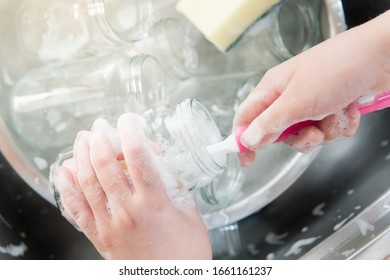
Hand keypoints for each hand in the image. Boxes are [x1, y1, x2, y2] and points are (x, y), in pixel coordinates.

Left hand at [53, 114, 211, 258]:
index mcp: (155, 202)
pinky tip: (64, 171)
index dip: (131, 130)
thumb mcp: (191, 214)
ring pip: (87, 181)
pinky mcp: (99, 236)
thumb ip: (178, 187)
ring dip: (81, 154)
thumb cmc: (185, 253)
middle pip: (105, 163)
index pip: (138, 155)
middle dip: (101, 137)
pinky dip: (66, 187)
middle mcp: (128, 209)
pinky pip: (76, 208)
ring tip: (83, 138)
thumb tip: (165, 167)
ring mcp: (109, 223)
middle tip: (101, 125)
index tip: (130, 119)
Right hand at [234, 11, 389, 165]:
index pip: (247, 118)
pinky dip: (341, 125)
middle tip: (313, 132)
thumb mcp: (297, 101)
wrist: (381, 57)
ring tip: (337, 113)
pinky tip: (349, 109)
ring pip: (307, 135)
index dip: (244, 140)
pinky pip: (328, 130)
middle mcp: (289, 97)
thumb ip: (270, 123)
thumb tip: (247, 140)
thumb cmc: (335, 69)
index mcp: (273, 90)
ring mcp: (311, 103)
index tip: (248, 161)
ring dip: (325, 131)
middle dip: (300, 138)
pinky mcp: (331, 108)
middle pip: (280, 133)